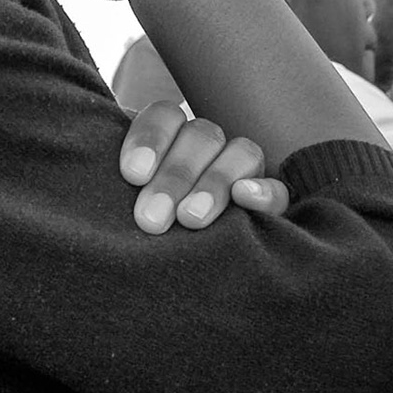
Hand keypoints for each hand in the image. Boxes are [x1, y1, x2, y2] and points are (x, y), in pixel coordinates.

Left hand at [117, 102, 288, 234]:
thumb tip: (113, 177)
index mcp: (170, 137)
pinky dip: (263, 192)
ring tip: (190, 218)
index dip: (151, 138)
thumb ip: (123, 187)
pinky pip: (278, 190)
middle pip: (201, 136)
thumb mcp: (122, 201)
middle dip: (176, 175)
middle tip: (152, 218)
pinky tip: (244, 197)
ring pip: (241, 153)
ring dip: (214, 182)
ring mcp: (243, 171)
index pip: (166, 115)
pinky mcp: (271, 202)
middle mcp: (208, 147)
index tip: (133, 175)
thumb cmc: (134, 228)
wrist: (169, 277)